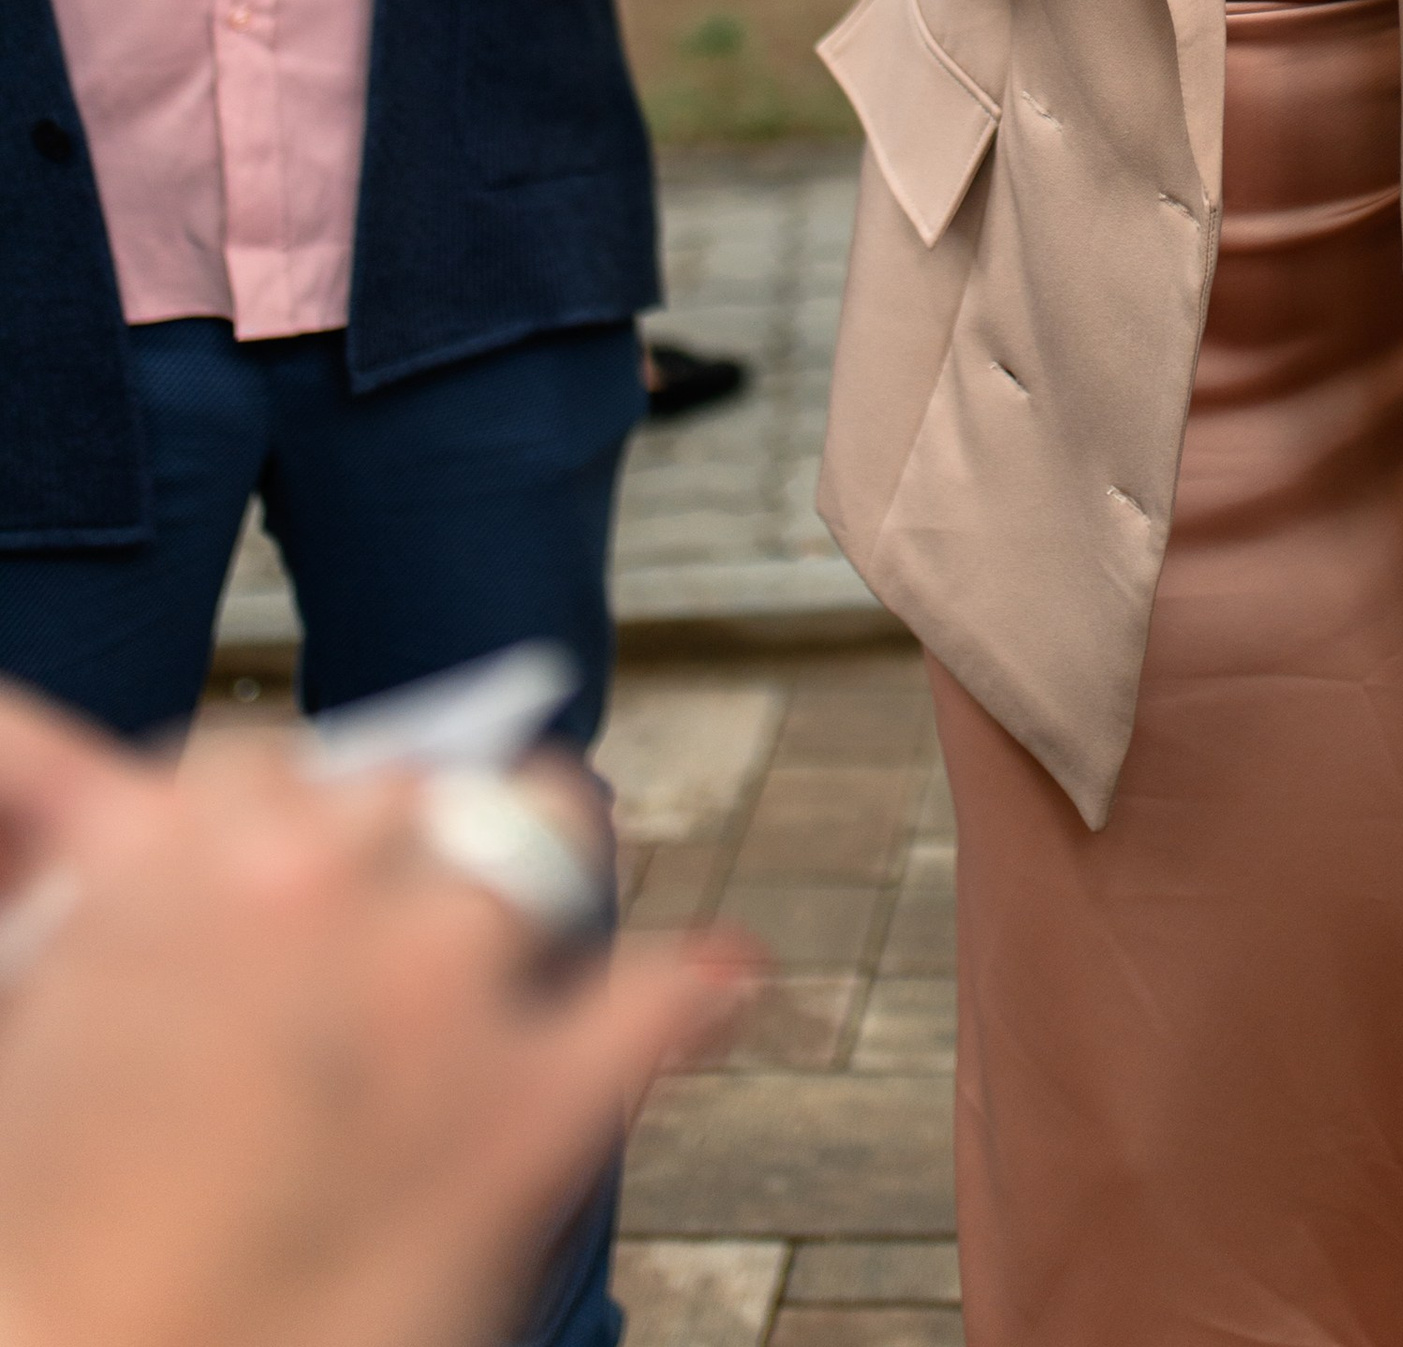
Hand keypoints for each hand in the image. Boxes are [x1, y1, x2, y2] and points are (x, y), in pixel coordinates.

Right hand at [0, 681, 750, 1346]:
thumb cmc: (48, 1261)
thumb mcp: (26, 1034)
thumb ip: (95, 912)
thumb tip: (87, 810)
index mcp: (164, 870)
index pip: (251, 766)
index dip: (266, 821)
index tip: (280, 857)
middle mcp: (314, 888)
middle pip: (406, 787)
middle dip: (398, 847)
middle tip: (387, 926)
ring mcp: (435, 987)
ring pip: (545, 831)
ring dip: (537, 867)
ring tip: (534, 919)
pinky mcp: (532, 1111)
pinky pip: (660, 996)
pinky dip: (690, 992)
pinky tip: (709, 988)